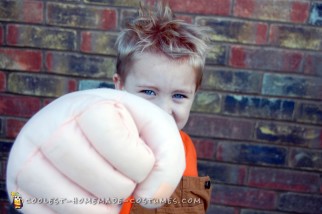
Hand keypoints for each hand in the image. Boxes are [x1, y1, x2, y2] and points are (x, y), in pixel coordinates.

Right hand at [6, 89, 184, 212]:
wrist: (83, 127)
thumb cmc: (124, 128)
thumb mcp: (155, 129)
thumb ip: (168, 160)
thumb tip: (148, 200)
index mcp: (87, 106)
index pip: (118, 145)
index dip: (140, 163)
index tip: (141, 160)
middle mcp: (50, 128)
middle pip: (103, 182)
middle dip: (124, 188)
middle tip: (122, 178)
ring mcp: (27, 158)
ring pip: (77, 207)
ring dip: (105, 208)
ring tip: (106, 190)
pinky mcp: (18, 187)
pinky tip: (86, 198)